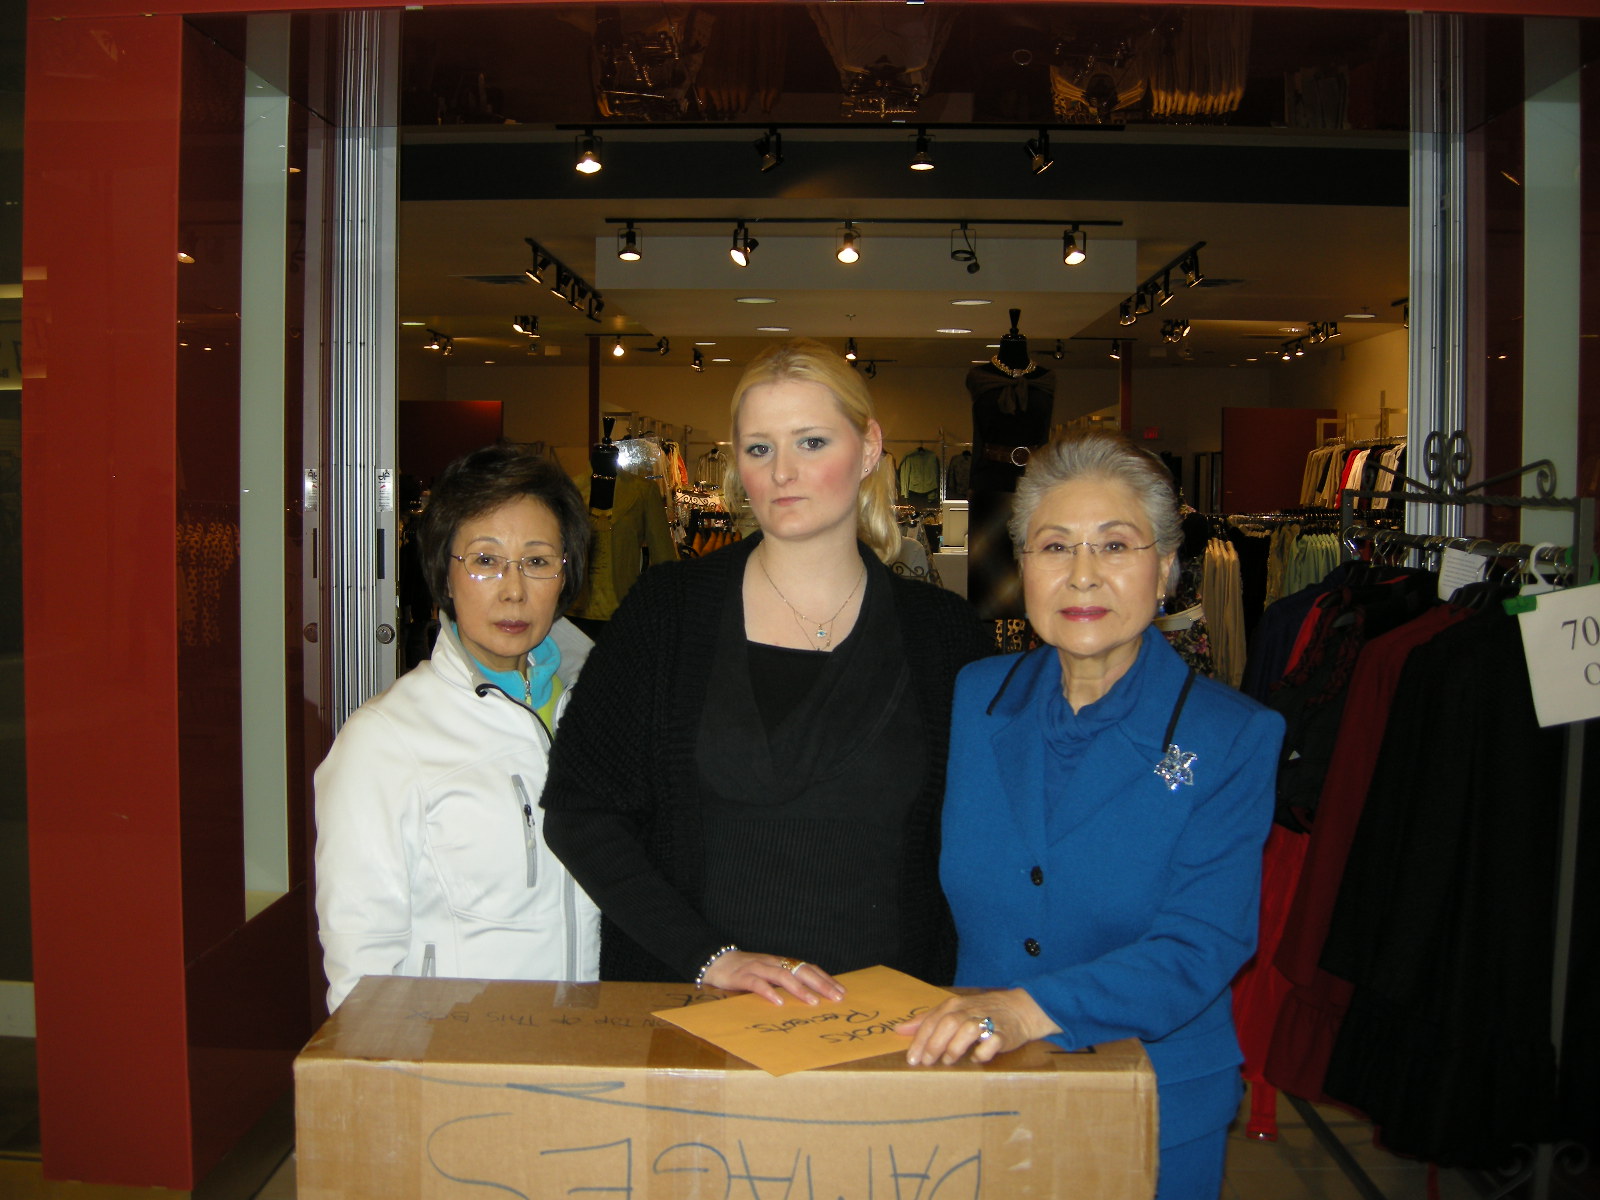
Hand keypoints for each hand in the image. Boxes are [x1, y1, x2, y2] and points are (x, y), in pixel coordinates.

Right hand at [702, 951, 844, 1006]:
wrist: (716, 961)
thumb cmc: (746, 972)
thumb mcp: (768, 975)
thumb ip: (784, 982)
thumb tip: (808, 996)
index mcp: (781, 963)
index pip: (808, 968)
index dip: (825, 979)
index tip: (841, 991)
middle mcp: (773, 963)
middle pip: (801, 970)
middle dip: (820, 984)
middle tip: (836, 997)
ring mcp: (758, 968)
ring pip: (783, 976)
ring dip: (799, 989)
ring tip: (813, 1001)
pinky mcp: (743, 976)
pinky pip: (758, 983)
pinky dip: (769, 992)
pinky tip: (779, 1002)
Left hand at [897, 989, 1059, 1065]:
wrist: (1019, 1008)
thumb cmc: (979, 1012)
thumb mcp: (952, 1012)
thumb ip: (927, 1021)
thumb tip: (899, 1029)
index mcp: (954, 1006)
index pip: (933, 1021)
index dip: (920, 1040)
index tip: (912, 1059)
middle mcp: (969, 1011)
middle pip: (948, 1023)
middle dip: (935, 1044)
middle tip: (927, 1062)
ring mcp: (988, 1021)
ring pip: (968, 1029)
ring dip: (956, 1047)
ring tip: (948, 1061)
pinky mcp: (1004, 1033)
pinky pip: (993, 1041)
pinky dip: (983, 1050)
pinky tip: (976, 1059)